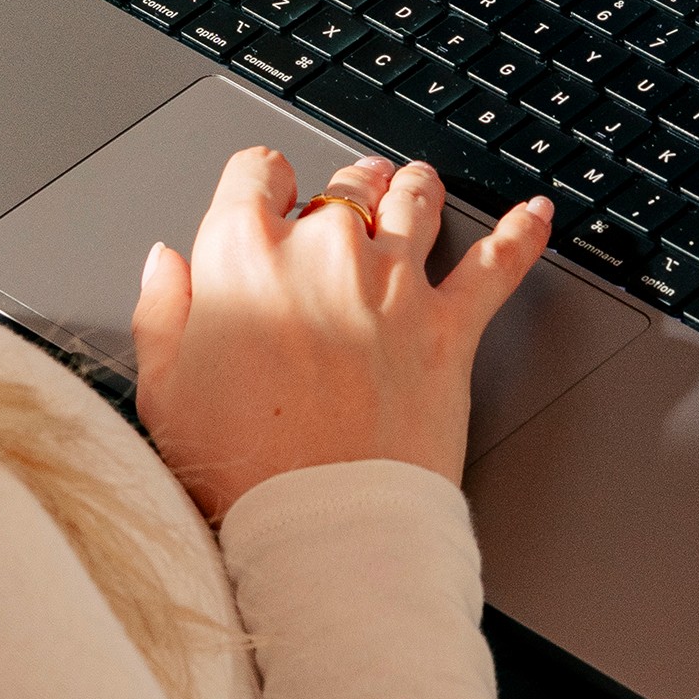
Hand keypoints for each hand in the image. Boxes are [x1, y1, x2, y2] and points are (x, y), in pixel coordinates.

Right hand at [133, 145, 552, 521]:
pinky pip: (498, 263)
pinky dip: (521, 232)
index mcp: (246, 257)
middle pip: (341, 186)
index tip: (265, 190)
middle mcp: (326, 253)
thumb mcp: (163, 389)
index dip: (259, 180)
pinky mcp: (450, 325)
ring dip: (411, 188)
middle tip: (344, 200)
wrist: (320, 525)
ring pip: (413, 201)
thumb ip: (163, 310)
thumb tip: (168, 260)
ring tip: (413, 185)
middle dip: (340, 189)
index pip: (253, 173)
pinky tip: (535, 214)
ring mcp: (395, 285)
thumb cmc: (239, 468)